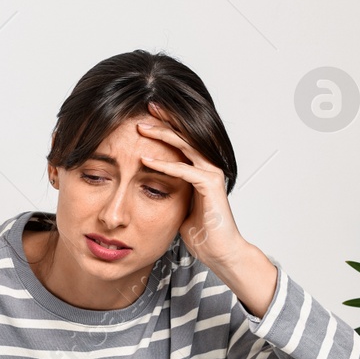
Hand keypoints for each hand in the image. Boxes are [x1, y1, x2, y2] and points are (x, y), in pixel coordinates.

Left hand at [136, 112, 279, 316]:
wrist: (218, 250)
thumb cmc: (199, 231)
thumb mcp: (176, 204)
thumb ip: (166, 189)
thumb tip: (145, 184)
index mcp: (199, 168)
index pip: (181, 139)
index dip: (165, 125)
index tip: (143, 115)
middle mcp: (208, 166)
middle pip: (185, 135)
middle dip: (164, 120)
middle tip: (144, 108)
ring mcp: (211, 174)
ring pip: (186, 146)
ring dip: (162, 135)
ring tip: (141, 127)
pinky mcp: (211, 186)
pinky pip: (185, 171)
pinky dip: (164, 164)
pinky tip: (146, 160)